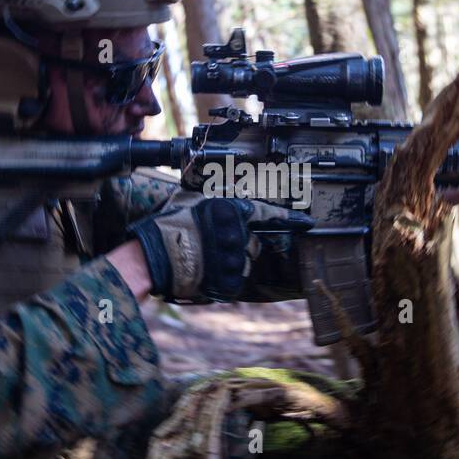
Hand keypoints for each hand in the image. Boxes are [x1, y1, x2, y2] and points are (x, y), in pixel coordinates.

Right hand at [130, 195, 314, 300]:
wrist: (153, 256)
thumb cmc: (168, 225)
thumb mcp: (188, 197)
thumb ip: (211, 192)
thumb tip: (218, 177)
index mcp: (230, 211)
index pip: (266, 213)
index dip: (288, 218)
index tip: (306, 222)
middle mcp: (237, 234)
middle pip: (252, 242)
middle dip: (239, 244)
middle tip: (214, 245)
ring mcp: (234, 258)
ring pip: (245, 262)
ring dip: (231, 261)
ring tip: (206, 258)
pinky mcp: (228, 280)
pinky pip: (235, 279)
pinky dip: (224, 278)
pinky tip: (207, 271)